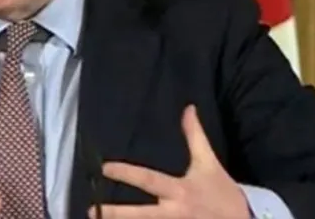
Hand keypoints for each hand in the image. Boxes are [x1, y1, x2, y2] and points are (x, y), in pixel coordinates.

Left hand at [90, 105, 249, 218]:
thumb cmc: (223, 192)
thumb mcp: (209, 163)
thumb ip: (195, 136)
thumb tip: (188, 108)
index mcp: (179, 190)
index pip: (148, 180)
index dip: (125, 174)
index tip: (104, 168)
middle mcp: (174, 212)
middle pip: (140, 215)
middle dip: (115, 214)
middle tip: (91, 211)